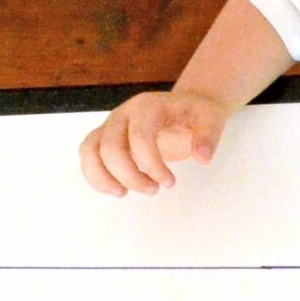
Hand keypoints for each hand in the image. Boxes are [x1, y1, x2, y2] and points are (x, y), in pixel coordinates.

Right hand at [79, 90, 231, 196]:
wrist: (184, 106)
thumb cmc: (195, 114)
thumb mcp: (211, 118)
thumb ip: (209, 135)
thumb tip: (202, 158)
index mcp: (148, 106)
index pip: (139, 136)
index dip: (152, 164)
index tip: (169, 182)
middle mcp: (124, 114)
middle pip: (110, 147)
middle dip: (130, 176)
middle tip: (154, 190)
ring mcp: (111, 125)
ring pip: (90, 150)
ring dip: (104, 178)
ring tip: (124, 194)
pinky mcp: (105, 138)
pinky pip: (88, 156)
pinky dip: (95, 177)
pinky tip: (117, 190)